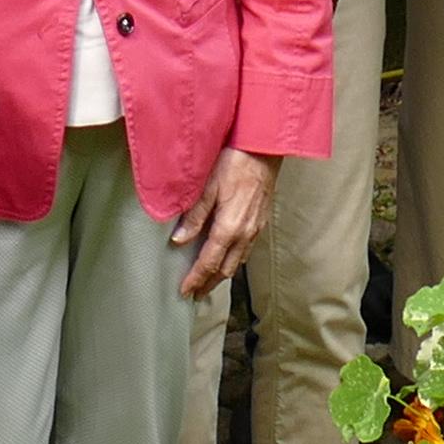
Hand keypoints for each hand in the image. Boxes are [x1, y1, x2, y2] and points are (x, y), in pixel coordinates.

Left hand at [173, 150, 275, 296]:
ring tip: (209, 280)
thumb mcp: (208, 187)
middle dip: (209, 284)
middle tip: (195, 293)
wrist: (264, 150)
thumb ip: (194, 216)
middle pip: (226, 270)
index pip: (209, 263)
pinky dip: (234, 261)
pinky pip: (246, 250)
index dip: (196, 279)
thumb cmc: (235, 163)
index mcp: (229, 228)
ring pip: (238, 262)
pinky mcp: (261, 223)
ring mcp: (255, 230)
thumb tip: (179, 240)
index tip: (185, 292)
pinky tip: (227, 257)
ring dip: (222, 274)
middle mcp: (244, 235)